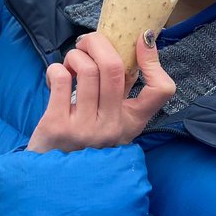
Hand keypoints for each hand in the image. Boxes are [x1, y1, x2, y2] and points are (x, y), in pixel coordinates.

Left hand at [27, 31, 175, 152]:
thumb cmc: (83, 140)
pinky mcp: (57, 126)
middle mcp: (112, 127)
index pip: (162, 91)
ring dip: (74, 56)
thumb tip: (134, 42)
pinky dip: (56, 69)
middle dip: (97, 42)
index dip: (154, 61)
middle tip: (87, 43)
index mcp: (131, 123)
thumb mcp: (111, 121)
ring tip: (70, 64)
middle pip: (114, 67)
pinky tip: (57, 77)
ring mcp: (85, 129)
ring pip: (86, 70)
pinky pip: (60, 79)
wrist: (53, 176)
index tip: (142, 39)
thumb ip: (119, 91)